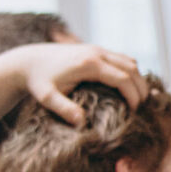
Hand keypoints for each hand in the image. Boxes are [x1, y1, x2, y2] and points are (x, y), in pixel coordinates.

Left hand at [17, 44, 148, 126]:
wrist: (28, 60)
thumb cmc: (37, 81)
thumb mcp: (46, 97)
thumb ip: (64, 109)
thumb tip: (82, 122)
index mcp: (89, 64)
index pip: (123, 78)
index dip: (133, 95)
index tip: (134, 111)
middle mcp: (97, 52)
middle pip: (132, 69)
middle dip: (141, 88)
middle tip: (142, 107)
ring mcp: (97, 49)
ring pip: (130, 61)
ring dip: (138, 79)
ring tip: (138, 98)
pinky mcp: (96, 50)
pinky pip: (122, 59)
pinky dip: (130, 72)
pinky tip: (128, 87)